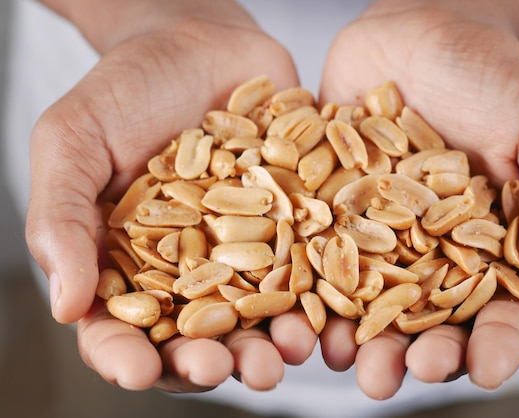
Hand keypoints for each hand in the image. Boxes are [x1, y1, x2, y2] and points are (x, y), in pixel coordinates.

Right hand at [26, 0, 299, 391]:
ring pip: (261, 312)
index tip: (136, 371)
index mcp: (130, 262)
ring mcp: (249, 247)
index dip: (124, 357)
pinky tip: (333, 303)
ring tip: (288, 350)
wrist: (196, 41)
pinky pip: (312, 260)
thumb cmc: (125, 90)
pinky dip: (324, 287)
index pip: (119, 328)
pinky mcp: (294, 220)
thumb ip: (62, 219)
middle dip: (213, 360)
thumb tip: (66, 305)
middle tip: (228, 369)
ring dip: (275, 340)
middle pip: (199, 333)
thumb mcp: (73, 142)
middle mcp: (192, 267)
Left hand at [315, 0, 518, 397]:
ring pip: (366, 301)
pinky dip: (305, 285)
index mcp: (491, 244)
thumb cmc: (496, 76)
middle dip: (414, 354)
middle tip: (397, 377)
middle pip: (425, 320)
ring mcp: (377, 232)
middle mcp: (431, 249)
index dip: (497, 343)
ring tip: (342, 360)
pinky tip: (296, 311)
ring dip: (354, 338)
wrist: (423, 27)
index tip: (488, 369)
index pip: (501, 309)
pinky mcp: (330, 208)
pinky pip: (315, 254)